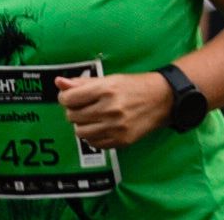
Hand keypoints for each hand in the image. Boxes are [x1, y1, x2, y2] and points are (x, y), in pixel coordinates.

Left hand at [56, 72, 170, 148]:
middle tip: (86, 106)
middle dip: (75, 110)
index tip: (71, 97)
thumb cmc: (136, 86)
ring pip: (80, 132)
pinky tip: (102, 126)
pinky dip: (93, 136)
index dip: (65, 97)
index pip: (69, 98)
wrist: (164, 99)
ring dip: (83, 124)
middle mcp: (110, 108)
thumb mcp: (111, 79)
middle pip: (72, 116)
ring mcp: (116, 127)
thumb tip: (59, 82)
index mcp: (107, 89)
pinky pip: (93, 143)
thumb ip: (83, 82)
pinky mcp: (121, 140)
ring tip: (94, 117)